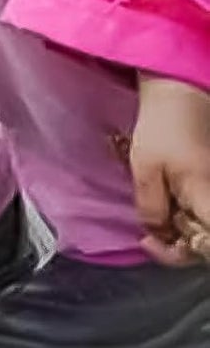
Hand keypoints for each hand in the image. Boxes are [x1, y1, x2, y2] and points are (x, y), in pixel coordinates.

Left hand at [131, 74, 209, 264]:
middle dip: (177, 243)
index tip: (152, 242)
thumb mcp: (145, 169)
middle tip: (148, 232)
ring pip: (203, 227)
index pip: (209, 247)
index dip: (180, 254)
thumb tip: (159, 234)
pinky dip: (183, 214)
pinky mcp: (208, 183)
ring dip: (179, 229)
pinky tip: (164, 203)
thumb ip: (152, 207)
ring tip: (154, 216)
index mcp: (209, 200)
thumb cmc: (163, 127)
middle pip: (205, 241)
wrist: (179, 93)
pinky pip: (201, 211)